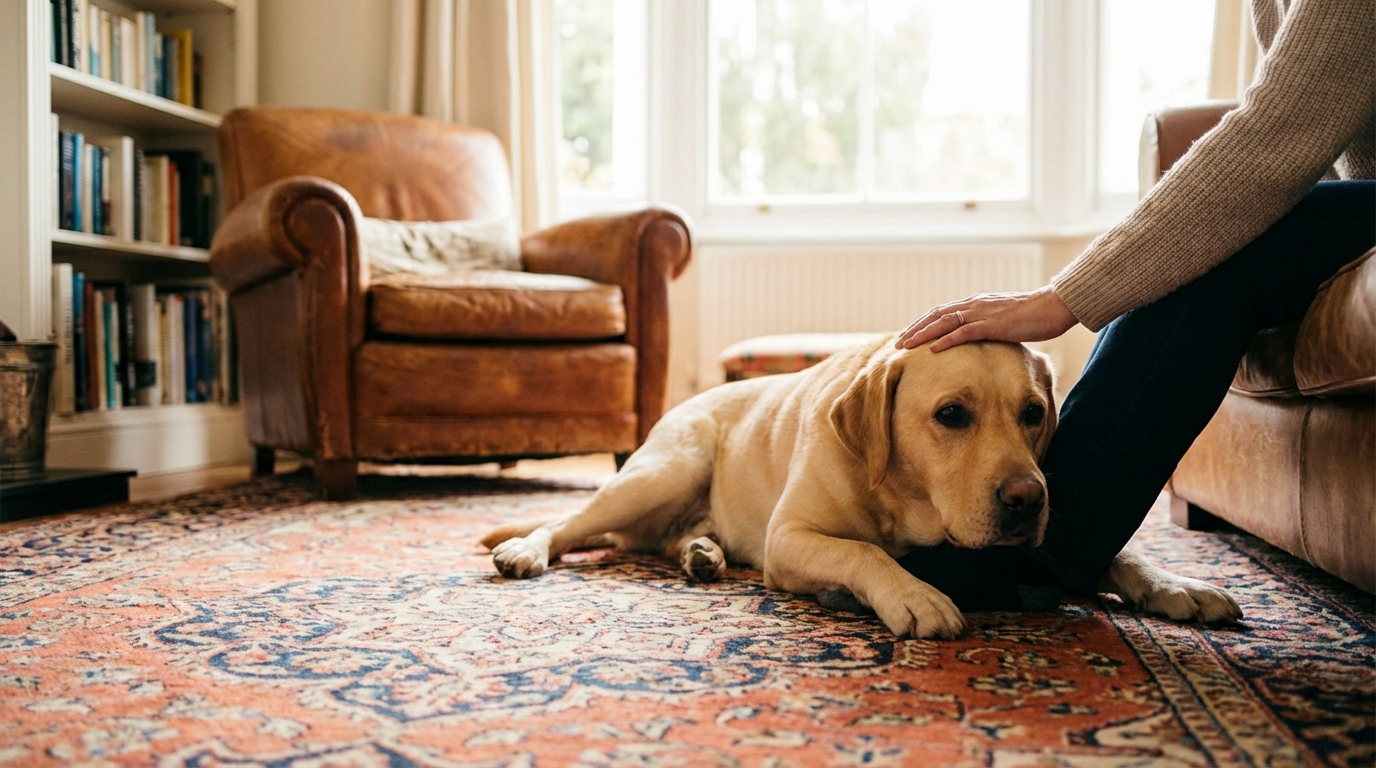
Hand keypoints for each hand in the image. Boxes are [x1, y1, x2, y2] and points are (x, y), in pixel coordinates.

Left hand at [894, 286, 1077, 351]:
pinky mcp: (994, 324)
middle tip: (897, 344)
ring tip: (905, 346)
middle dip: (914, 329)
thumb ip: (990, 327)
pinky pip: (965, 332)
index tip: (908, 336)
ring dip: (922, 335)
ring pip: (944, 322)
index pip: (942, 312)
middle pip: (936, 315)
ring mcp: (983, 313)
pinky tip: (933, 350)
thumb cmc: (1034, 316)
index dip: (923, 324)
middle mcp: (975, 305)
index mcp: (976, 304)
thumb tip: (981, 340)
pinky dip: (946, 340)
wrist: (1055, 306)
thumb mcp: (1005, 321)